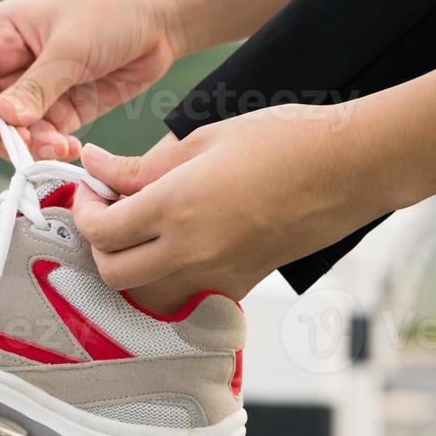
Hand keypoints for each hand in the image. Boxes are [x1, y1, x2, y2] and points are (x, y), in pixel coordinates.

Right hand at [0, 0, 180, 159]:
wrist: (164, 20)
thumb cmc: (113, 13)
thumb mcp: (72, 47)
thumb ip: (37, 87)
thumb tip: (3, 120)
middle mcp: (7, 63)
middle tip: (25, 148)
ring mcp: (33, 90)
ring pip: (10, 133)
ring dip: (29, 147)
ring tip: (60, 147)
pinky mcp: (59, 111)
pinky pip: (41, 139)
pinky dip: (51, 149)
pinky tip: (72, 149)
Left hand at [70, 103, 391, 301]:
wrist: (353, 167)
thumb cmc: (285, 141)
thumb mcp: (201, 139)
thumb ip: (141, 164)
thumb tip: (96, 166)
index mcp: (176, 208)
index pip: (100, 230)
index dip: (82, 208)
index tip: (90, 186)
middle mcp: (191, 251)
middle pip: (112, 272)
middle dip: (98, 241)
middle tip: (108, 205)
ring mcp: (218, 274)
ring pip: (144, 292)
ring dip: (128, 264)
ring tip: (139, 224)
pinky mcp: (242, 284)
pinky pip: (186, 295)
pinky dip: (166, 277)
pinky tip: (176, 241)